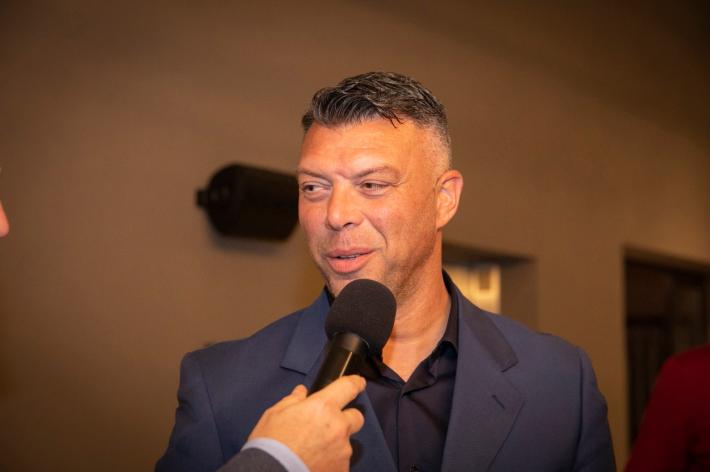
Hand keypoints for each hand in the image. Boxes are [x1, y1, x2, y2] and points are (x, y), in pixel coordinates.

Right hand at [248, 375, 365, 471]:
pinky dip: (331, 462)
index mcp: (322, 407)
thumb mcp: (275, 414)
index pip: (348, 387)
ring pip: (346, 442)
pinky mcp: (341, 469)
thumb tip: (301, 392)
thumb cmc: (270, 444)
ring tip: (313, 451)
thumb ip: (293, 400)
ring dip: (335, 443)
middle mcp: (337, 427)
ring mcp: (342, 450)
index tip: (359, 383)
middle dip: (345, 418)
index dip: (355, 383)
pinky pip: (341, 462)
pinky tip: (315, 463)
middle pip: (356, 417)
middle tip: (328, 426)